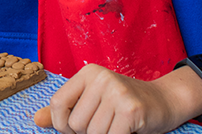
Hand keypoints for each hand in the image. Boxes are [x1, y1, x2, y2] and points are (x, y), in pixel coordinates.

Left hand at [33, 64, 189, 133]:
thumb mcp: (92, 100)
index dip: (61, 125)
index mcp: (87, 73)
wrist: (164, 101)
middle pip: (76, 124)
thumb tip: (36, 120)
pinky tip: (127, 130)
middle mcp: (101, 78)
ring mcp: (117, 92)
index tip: (73, 130)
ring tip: (117, 127)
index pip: (58, 103)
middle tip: (105, 125)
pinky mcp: (131, 109)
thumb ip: (65, 111)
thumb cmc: (124, 104)